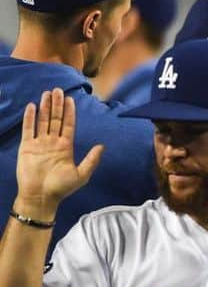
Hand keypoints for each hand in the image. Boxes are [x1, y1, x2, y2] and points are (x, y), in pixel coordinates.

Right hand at [15, 88, 100, 218]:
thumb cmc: (62, 188)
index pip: (68, 125)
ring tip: (47, 93)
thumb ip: (91, 159)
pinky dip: (30, 117)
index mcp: (66, 147)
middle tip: (57, 90)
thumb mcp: (82, 174)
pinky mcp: (27, 147)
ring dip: (45, 107)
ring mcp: (39, 144)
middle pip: (56, 119)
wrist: (41, 196)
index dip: (70, 112)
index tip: (70, 99)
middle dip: (57, 105)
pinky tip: (32, 106)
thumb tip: (102, 146)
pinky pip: (28, 129)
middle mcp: (53, 142)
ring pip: (43, 121)